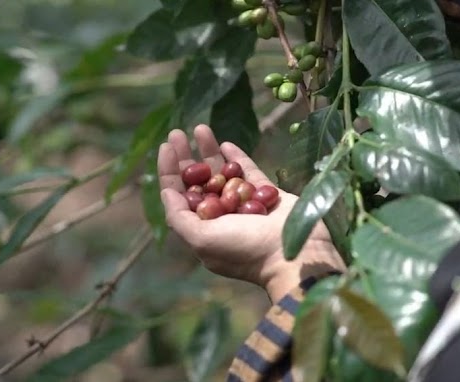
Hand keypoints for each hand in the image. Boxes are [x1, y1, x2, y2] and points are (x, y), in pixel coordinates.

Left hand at [158, 125, 345, 301]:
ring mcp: (245, 205)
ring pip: (222, 173)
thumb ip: (179, 217)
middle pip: (198, 181)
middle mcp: (221, 216)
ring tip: (200, 128)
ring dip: (209, 152)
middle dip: (186, 157)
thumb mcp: (202, 239)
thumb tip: (167, 193)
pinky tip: (226, 144)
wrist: (294, 255)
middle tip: (177, 132)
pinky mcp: (267, 195)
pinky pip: (249, 172)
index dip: (169, 171)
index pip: (179, 196)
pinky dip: (237, 158)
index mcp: (202, 228)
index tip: (165, 146)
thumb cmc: (245, 249)